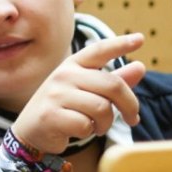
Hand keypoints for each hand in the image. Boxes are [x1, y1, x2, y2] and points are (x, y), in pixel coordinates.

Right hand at [12, 33, 147, 154]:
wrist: (30, 130)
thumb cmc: (64, 108)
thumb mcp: (87, 92)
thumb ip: (113, 81)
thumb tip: (140, 67)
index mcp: (73, 65)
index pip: (99, 50)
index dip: (120, 44)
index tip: (140, 39)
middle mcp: (64, 75)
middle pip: (113, 85)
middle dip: (129, 105)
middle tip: (133, 118)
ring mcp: (55, 94)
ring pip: (102, 108)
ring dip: (106, 123)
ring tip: (97, 126)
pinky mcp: (50, 115)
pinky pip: (85, 125)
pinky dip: (88, 132)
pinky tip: (79, 130)